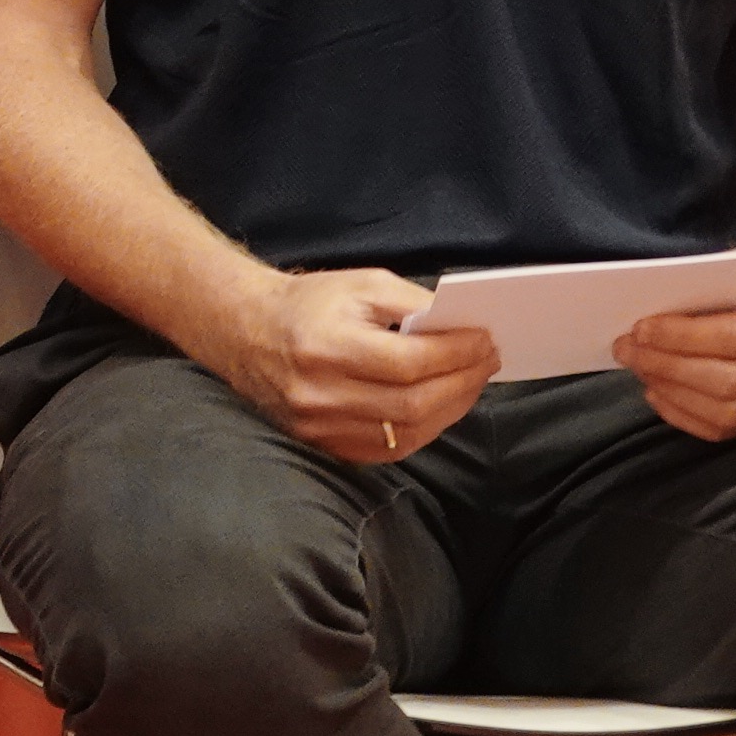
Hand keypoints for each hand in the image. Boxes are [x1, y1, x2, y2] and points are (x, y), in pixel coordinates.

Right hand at [222, 267, 496, 464]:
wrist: (247, 332)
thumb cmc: (309, 304)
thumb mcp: (360, 284)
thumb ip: (412, 304)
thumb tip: (465, 328)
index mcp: (326, 346)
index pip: (408, 362)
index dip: (456, 354)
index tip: (486, 340)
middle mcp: (319, 393)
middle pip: (412, 404)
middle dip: (462, 382)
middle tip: (488, 361)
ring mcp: (318, 426)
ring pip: (404, 433)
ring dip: (450, 409)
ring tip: (470, 383)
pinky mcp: (322, 444)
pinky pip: (386, 450)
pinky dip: (422, 429)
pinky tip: (440, 407)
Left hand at [612, 257, 735, 440]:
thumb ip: (702, 294)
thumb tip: (643, 324)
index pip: (734, 337)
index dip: (681, 338)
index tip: (640, 329)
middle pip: (727, 382)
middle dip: (667, 367)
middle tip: (626, 351)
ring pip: (724, 412)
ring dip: (671, 392)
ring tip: (638, 369)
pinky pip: (724, 429)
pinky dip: (683, 414)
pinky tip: (657, 391)